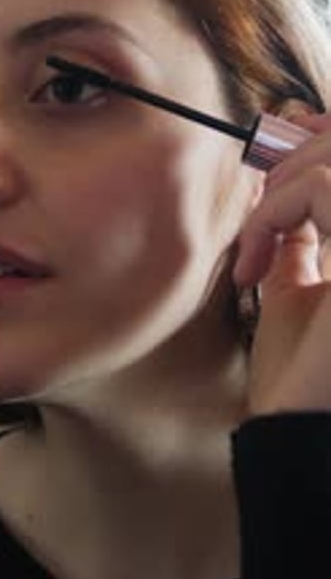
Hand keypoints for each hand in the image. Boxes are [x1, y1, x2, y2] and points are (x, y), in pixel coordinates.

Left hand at [234, 112, 330, 415]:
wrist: (298, 430)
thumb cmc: (301, 371)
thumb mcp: (301, 287)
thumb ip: (306, 240)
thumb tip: (295, 194)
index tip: (292, 148)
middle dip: (302, 158)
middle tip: (261, 211)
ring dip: (282, 190)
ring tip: (256, 244)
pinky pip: (325, 190)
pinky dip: (273, 214)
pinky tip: (254, 268)